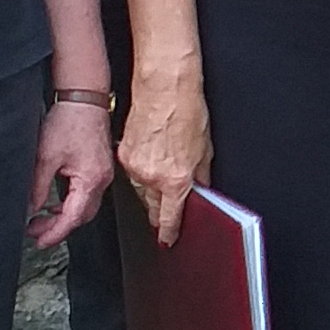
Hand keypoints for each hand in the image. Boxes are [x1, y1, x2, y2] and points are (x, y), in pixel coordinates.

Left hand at [29, 100, 113, 247]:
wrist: (85, 98)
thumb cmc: (70, 121)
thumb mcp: (46, 157)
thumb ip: (38, 186)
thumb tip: (32, 207)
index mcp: (91, 180)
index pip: (73, 217)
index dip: (55, 233)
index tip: (39, 241)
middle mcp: (102, 180)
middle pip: (81, 216)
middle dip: (58, 227)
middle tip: (34, 231)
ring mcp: (102, 174)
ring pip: (84, 207)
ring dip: (63, 216)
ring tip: (40, 219)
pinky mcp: (98, 167)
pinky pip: (86, 194)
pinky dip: (70, 203)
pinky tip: (55, 203)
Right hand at [119, 83, 211, 244]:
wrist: (163, 88)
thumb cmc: (187, 111)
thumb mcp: (205, 149)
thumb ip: (201, 175)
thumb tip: (200, 189)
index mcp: (175, 180)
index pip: (170, 218)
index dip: (169, 233)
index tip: (168, 240)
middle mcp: (152, 177)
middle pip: (153, 207)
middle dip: (160, 214)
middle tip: (165, 217)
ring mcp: (134, 167)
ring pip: (142, 191)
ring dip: (152, 192)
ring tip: (162, 181)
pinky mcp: (123, 155)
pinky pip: (133, 174)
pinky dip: (142, 174)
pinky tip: (152, 163)